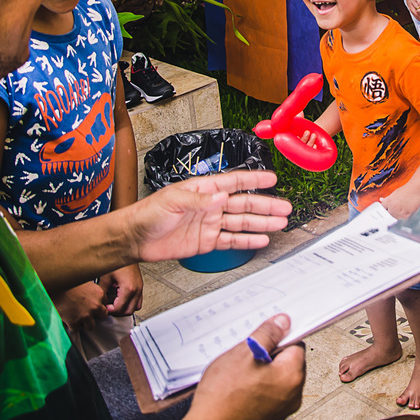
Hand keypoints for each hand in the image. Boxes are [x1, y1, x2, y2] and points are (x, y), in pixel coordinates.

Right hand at [52, 281, 107, 332]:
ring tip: (77, 318)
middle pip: (102, 316)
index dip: (97, 304)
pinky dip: (71, 327)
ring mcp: (85, 315)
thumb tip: (92, 295)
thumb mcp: (84, 281)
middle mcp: (95, 305)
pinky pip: (75, 330)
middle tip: (86, 313)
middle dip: (95, 315)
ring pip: (91, 326)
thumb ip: (91, 290)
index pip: (104, 303)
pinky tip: (67, 321)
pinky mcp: (74, 322)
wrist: (53, 286)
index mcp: (99, 293)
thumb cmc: (67, 282)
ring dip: (84, 324)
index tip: (91, 305)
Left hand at [104, 264, 143, 316]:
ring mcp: (140, 288)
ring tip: (116, 304)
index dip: (110, 311)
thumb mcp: (106, 277)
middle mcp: (136, 289)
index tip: (105, 308)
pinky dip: (131, 303)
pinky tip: (123, 298)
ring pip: (136, 308)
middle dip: (118, 312)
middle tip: (109, 308)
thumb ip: (102, 291)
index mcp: (128, 288)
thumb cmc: (118, 261)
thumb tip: (99, 300)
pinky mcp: (140, 285)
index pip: (119, 309)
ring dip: (126, 309)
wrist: (127, 249)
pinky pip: (139, 300)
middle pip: (128, 311)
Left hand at [127, 170, 291, 263]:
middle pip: (243, 203)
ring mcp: (210, 223)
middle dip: (265, 205)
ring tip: (279, 222)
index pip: (233, 182)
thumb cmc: (148, 213)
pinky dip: (247, 240)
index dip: (253, 179)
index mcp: (203, 189)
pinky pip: (231, 240)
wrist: (136, 237)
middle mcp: (210, 205)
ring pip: (241, 222)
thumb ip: (199, 201)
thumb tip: (221, 197)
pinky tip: (260, 239)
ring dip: (261, 222)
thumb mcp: (173, 200)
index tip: (271, 178)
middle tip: (283, 207)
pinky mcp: (207, 241)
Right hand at [178, 314, 305, 419]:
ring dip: (261, 372)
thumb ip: (267, 334)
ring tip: (238, 374)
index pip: (296, 343)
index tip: (264, 335)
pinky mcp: (269, 419)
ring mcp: (281, 410)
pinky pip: (268, 395)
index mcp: (292, 376)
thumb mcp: (244, 353)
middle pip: (287, 362)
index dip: (278, 336)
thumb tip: (283, 322)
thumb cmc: (223, 398)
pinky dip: (257, 388)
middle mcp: (292, 395)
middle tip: (246, 355)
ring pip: (276, 379)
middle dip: (269, 355)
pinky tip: (237, 389)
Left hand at [380, 185, 419, 219]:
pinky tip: (407, 211)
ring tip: (403, 209)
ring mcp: (399, 211)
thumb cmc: (407, 189)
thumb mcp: (395, 193)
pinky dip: (404, 217)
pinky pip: (403, 219)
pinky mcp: (406, 215)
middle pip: (389, 215)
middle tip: (397, 209)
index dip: (384, 209)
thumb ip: (387, 198)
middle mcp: (392, 207)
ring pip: (396, 218)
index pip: (382, 209)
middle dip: (391, 213)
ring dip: (398, 216)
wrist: (417, 188)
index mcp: (388, 201)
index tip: (386, 210)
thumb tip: (381, 200)